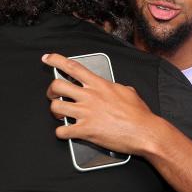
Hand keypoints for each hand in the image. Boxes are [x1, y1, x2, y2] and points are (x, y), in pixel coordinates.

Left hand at [42, 53, 163, 155]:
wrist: (145, 132)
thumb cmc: (139, 114)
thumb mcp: (128, 92)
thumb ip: (116, 87)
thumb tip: (115, 88)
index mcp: (99, 85)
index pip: (73, 67)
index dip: (56, 60)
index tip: (47, 59)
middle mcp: (90, 97)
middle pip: (57, 86)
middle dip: (50, 91)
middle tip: (53, 96)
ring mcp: (86, 113)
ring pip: (55, 107)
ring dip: (55, 112)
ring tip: (60, 116)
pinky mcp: (85, 131)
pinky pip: (62, 131)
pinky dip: (61, 132)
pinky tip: (66, 132)